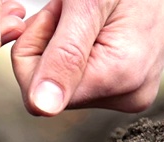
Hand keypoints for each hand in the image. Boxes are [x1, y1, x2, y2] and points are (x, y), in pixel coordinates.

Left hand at [12, 0, 163, 115]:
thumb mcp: (88, 3)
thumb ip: (63, 55)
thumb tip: (42, 108)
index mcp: (119, 78)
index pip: (35, 89)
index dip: (35, 45)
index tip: (57, 13)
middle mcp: (127, 96)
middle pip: (49, 88)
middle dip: (49, 45)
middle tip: (72, 11)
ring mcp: (128, 94)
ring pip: (62, 83)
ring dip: (61, 45)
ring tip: (90, 17)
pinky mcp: (126, 89)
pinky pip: (81, 79)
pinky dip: (76, 50)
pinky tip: (97, 28)